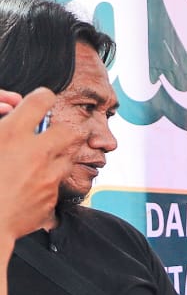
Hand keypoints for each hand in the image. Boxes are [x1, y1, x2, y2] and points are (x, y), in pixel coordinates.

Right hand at [0, 87, 79, 239]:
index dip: (43, 97)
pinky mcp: (51, 197)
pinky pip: (58, 183)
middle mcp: (35, 152)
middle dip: (67, 128)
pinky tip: (33, 183)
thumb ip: (4, 127)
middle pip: (72, 130)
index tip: (42, 100)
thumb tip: (12, 112)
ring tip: (43, 157)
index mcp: (12, 134)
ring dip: (59, 154)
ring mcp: (47, 176)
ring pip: (70, 157)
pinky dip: (49, 179)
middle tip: (55, 131)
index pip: (41, 100)